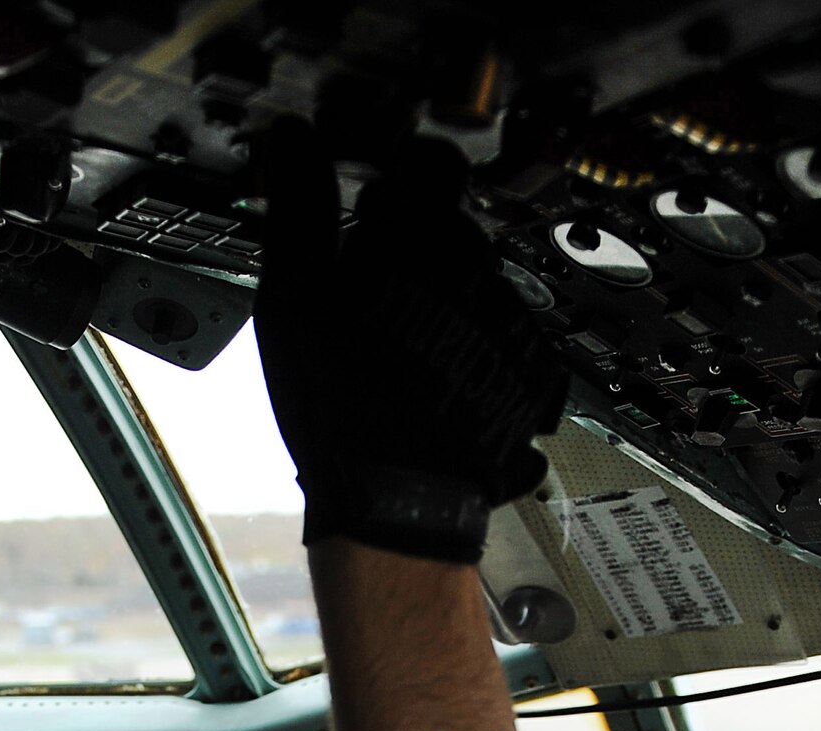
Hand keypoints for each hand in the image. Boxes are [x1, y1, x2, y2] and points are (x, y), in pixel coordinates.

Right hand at [254, 119, 567, 565]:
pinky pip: (499, 343)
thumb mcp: (294, 296)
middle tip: (371, 292)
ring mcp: (511, 325)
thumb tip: (292, 138)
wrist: (399, 501)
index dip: (400, 172)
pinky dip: (471, 353)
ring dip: (445, 303)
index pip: (431, 160)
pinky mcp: (528, 377)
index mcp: (424, 235)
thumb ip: (298, 205)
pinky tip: (433, 386)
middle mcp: (482, 270)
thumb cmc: (340, 402)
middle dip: (417, 250)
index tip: (376, 197)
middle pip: (452, 231)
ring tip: (399, 353)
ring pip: (476, 288)